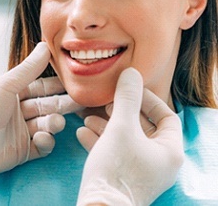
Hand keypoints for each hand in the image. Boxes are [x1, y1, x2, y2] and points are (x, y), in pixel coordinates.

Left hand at [0, 42, 81, 177]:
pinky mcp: (22, 152)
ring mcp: (21, 132)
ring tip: (56, 123)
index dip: (57, 86)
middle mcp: (19, 112)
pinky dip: (45, 142)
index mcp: (14, 94)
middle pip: (47, 106)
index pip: (41, 88)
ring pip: (46, 126)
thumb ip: (29, 68)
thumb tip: (45, 46)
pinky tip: (41, 138)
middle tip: (80, 102)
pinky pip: (41, 147)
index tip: (73, 83)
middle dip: (63, 104)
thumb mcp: (6, 85)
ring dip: (54, 124)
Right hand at [77, 68, 183, 205]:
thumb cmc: (116, 168)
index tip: (130, 91)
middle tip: (107, 103)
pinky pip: (115, 152)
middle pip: (143, 126)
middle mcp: (158, 161)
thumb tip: (131, 73)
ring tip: (89, 116)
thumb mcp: (121, 126)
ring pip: (126, 138)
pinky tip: (82, 132)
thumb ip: (127, 98)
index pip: (167, 116)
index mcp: (169, 150)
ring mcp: (140, 170)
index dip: (149, 99)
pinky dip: (101, 140)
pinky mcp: (123, 177)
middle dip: (122, 111)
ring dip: (107, 125)